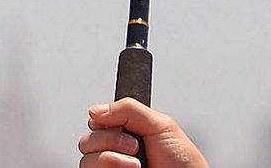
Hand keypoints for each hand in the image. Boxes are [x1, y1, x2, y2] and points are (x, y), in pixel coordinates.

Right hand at [78, 98, 209, 167]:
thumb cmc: (183, 163)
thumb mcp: (160, 125)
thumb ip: (128, 109)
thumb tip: (95, 110)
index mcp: (127, 133)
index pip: (97, 121)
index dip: (105, 121)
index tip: (123, 127)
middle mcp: (115, 152)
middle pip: (87, 140)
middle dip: (111, 141)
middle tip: (135, 147)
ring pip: (86, 160)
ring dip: (112, 159)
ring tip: (136, 165)